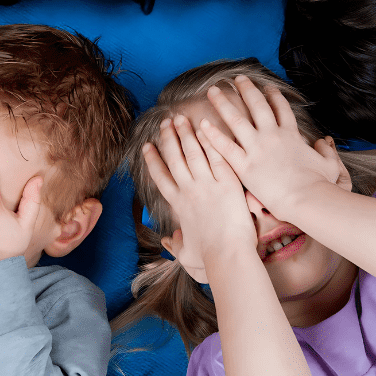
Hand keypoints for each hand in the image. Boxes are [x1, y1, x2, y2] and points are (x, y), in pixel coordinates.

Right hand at [140, 114, 251, 279]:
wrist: (228, 254)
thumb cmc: (208, 257)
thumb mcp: (186, 254)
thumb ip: (175, 246)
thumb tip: (169, 243)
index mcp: (178, 204)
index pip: (160, 176)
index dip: (152, 159)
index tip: (147, 146)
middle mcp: (189, 190)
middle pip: (174, 157)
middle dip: (168, 138)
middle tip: (166, 122)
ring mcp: (208, 184)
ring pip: (193, 152)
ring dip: (186, 133)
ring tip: (181, 118)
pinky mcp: (227, 183)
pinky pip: (216, 156)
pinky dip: (210, 141)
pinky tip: (206, 128)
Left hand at [195, 76, 346, 219]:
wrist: (305, 199)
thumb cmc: (319, 185)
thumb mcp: (330, 164)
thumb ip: (327, 151)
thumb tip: (326, 142)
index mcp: (292, 135)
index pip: (281, 109)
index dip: (274, 96)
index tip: (267, 87)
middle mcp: (272, 136)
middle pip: (257, 106)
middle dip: (246, 90)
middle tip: (237, 79)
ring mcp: (257, 148)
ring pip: (236, 119)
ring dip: (223, 103)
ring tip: (212, 90)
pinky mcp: (244, 165)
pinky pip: (224, 146)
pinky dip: (212, 134)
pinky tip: (202, 124)